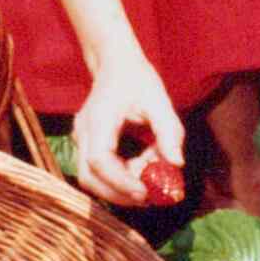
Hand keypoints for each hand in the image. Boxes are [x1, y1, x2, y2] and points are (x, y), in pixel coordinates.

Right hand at [72, 41, 183, 205]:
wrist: (115, 63)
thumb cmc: (137, 79)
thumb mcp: (159, 100)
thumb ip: (168, 132)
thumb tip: (177, 164)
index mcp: (98, 118)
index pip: (100, 161)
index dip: (120, 181)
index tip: (145, 192)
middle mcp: (83, 131)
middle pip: (89, 177)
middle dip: (119, 194)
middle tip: (151, 198)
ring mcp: (82, 139)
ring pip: (91, 178)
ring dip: (119, 187)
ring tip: (149, 178)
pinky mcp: (87, 144)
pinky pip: (98, 171)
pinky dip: (119, 177)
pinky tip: (142, 166)